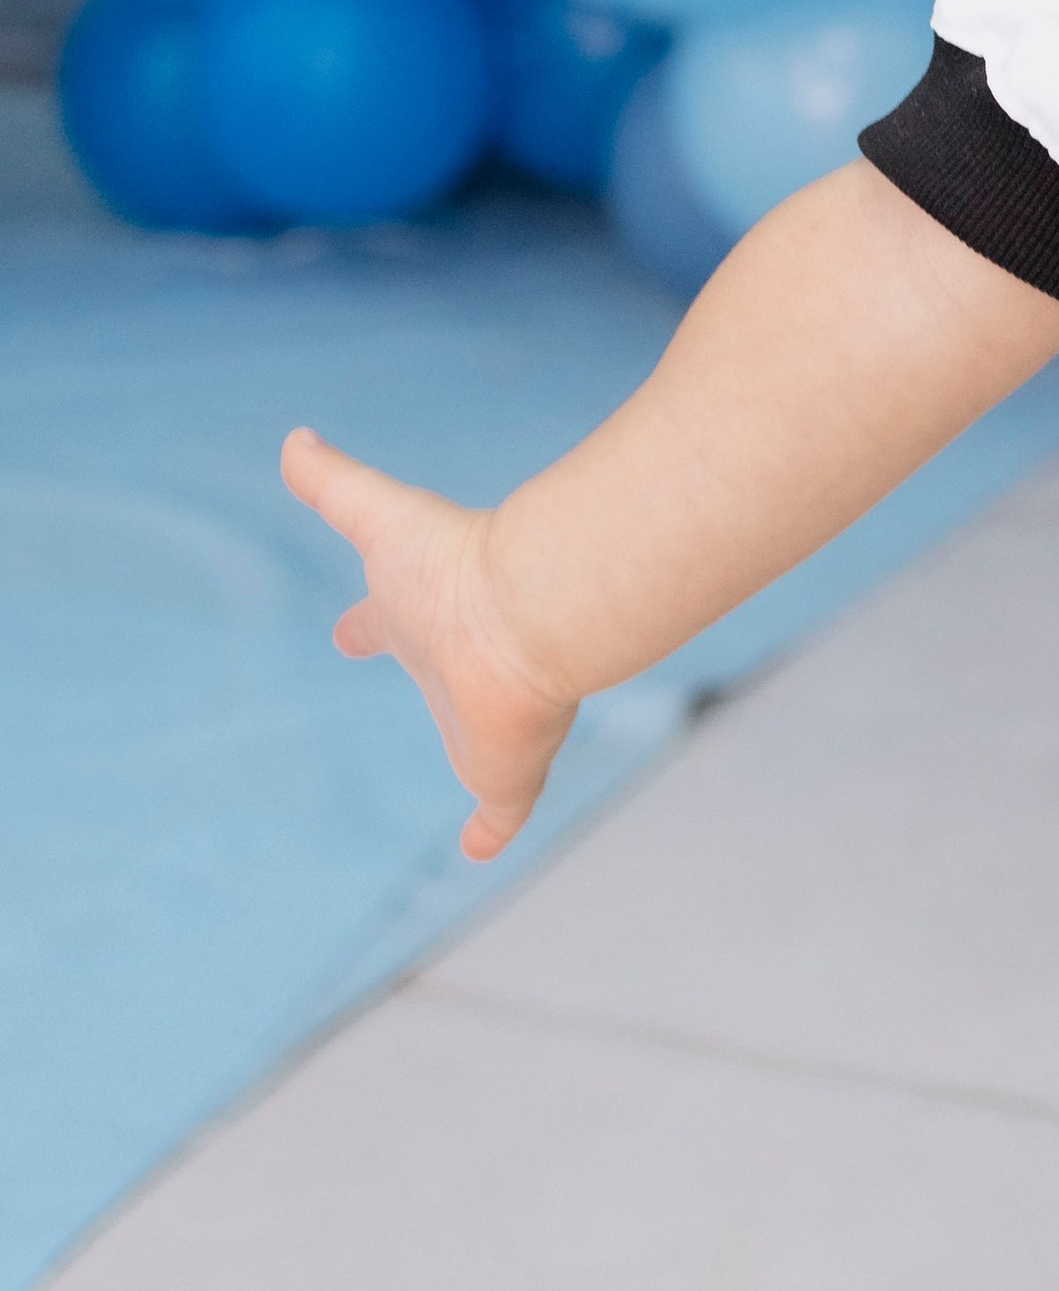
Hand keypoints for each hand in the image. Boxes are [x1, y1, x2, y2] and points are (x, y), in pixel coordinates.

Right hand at [282, 427, 577, 859]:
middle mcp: (457, 669)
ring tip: (478, 769)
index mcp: (423, 617)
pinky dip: (490, 831)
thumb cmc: (455, 566)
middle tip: (423, 707)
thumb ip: (335, 482)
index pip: (386, 621)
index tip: (349, 631)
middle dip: (426, 674)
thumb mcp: (378, 516)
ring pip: (480, 736)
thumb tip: (296, 438)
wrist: (530, 611)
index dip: (367, 626)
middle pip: (438, 677)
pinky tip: (481, 852)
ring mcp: (483, 720)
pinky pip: (500, 811)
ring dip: (478, 744)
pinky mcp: (506, 770)